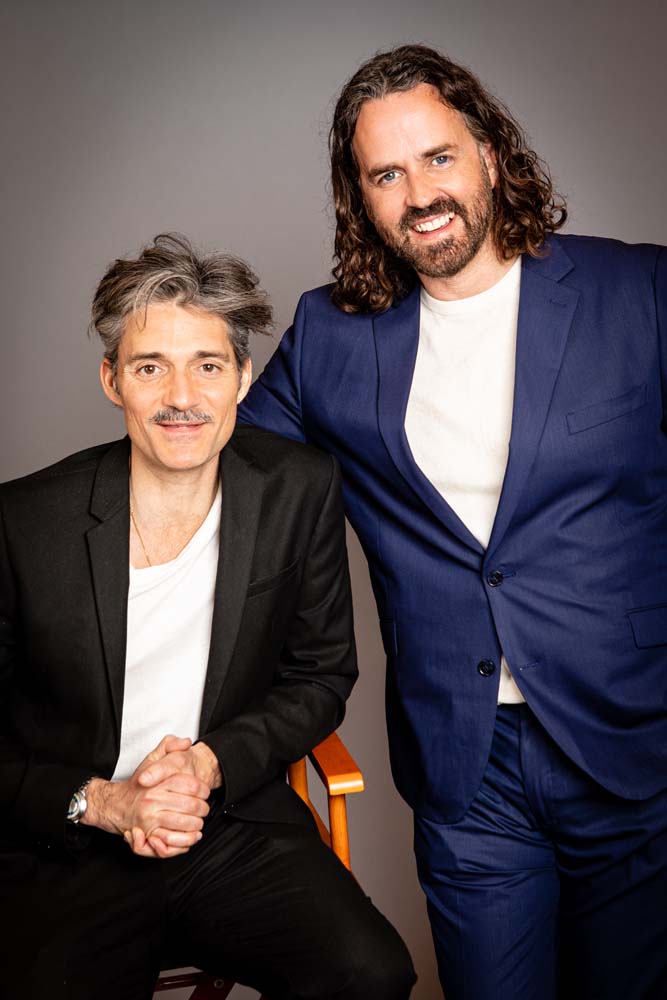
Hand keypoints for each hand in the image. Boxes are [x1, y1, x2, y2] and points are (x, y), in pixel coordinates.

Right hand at [83, 735, 211, 858]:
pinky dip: (186, 840)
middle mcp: (153, 800)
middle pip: (191, 805)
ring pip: (184, 823)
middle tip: (204, 808)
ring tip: (199, 821)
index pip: (190, 785)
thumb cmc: (138, 785)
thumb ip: (169, 745)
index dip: (203, 789)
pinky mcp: (148, 834)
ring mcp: (150, 818)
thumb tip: (185, 742)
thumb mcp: (151, 759)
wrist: (116, 805)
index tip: (205, 792)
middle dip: (203, 808)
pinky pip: (173, 840)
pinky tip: (191, 835)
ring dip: (197, 824)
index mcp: (157, 782)